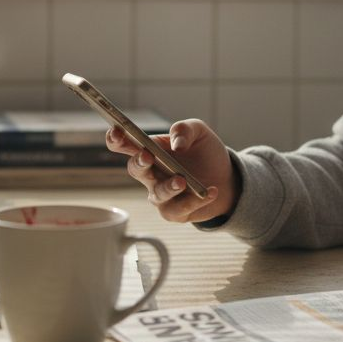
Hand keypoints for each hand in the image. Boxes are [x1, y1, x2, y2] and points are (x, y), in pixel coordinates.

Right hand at [105, 119, 238, 223]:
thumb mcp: (198, 132)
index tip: (117, 131)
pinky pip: (181, 208)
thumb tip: (177, 145)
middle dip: (139, 163)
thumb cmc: (204, 152)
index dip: (116, 139)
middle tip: (147, 156)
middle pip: (135, 170)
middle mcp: (151, 174)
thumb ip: (184, 129)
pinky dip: (196, 200)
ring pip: (158, 194)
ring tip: (182, 181)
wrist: (226, 177)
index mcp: (150, 150)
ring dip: (169, 187)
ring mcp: (160, 194)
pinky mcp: (175, 212)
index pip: (125, 144)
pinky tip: (211, 191)